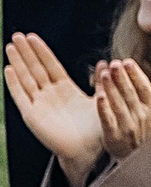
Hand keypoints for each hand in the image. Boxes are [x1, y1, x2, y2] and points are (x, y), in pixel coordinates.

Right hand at [3, 34, 102, 180]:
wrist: (91, 151)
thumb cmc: (96, 129)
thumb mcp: (101, 101)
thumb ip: (103, 83)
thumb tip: (105, 63)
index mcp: (65, 90)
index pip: (50, 65)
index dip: (41, 51)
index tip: (32, 36)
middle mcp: (50, 95)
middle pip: (35, 68)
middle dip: (27, 52)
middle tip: (18, 35)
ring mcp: (39, 104)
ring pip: (26, 79)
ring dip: (18, 63)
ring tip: (11, 47)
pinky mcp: (33, 116)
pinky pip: (21, 96)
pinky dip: (14, 83)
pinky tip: (9, 69)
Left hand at [95, 59, 150, 159]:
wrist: (139, 156)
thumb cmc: (147, 126)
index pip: (145, 88)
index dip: (136, 75)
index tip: (128, 62)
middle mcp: (141, 116)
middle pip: (131, 94)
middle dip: (123, 78)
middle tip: (115, 64)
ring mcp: (128, 126)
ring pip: (119, 104)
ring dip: (112, 89)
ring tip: (105, 74)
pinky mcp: (114, 135)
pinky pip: (108, 120)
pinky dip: (104, 109)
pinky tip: (99, 97)